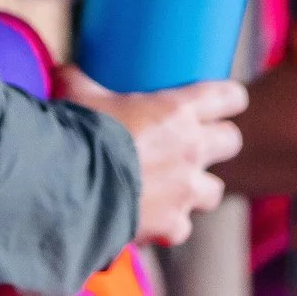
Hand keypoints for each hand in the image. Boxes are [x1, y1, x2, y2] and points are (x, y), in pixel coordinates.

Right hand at [60, 66, 247, 245]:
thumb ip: (78, 79)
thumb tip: (65, 71)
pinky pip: (181, 225)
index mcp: (175, 111)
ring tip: (174, 185)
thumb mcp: (75, 93)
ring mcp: (186, 190)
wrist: (70, 183)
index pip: (227, 97)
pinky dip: (167, 223)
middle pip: (231, 140)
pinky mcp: (173, 224)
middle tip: (195, 141)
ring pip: (214, 189)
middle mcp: (191, 149)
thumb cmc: (78, 131)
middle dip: (218, 140)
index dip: (228, 97)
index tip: (222, 100)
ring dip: (197, 187)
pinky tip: (147, 217)